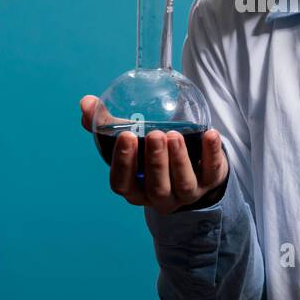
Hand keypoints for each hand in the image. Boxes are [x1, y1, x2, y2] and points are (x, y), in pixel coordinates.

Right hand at [79, 95, 228, 213]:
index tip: (126, 137)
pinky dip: (212, 154)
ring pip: (183, 183)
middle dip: (155, 162)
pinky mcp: (210, 184)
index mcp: (135, 188)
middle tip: (154, 135)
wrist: (191, 167)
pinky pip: (213, 173)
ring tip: (174, 134)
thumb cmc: (151, 154)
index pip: (123, 184)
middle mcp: (160, 197)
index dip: (123, 164)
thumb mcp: (130, 142)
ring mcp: (186, 193)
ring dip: (178, 160)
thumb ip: (107, 124)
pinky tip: (210, 134)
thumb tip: (87, 102)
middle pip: (156, 187)